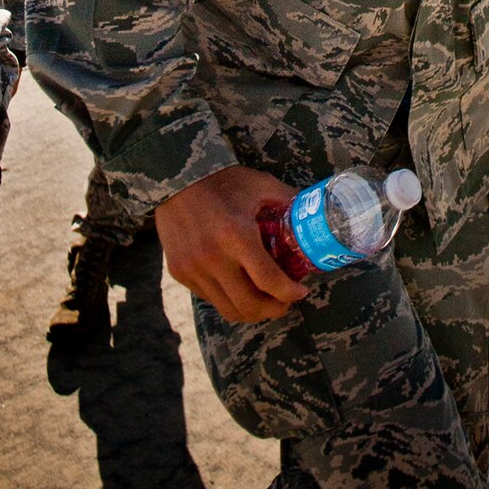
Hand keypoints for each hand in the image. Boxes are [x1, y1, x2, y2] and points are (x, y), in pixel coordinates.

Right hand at [157, 165, 309, 323]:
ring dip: (251, 310)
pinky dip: (228, 297)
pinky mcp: (180, 273)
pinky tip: (238, 286)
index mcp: (237, 236)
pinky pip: (209, 297)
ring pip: (227, 308)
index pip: (269, 281)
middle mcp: (213, 258)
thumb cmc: (223, 180)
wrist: (175, 178)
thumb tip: (312, 214)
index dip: (290, 293)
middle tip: (284, 302)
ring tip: (264, 301)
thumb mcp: (260, 184)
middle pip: (249, 305)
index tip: (301, 292)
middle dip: (273, 310)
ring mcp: (194, 269)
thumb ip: (287, 200)